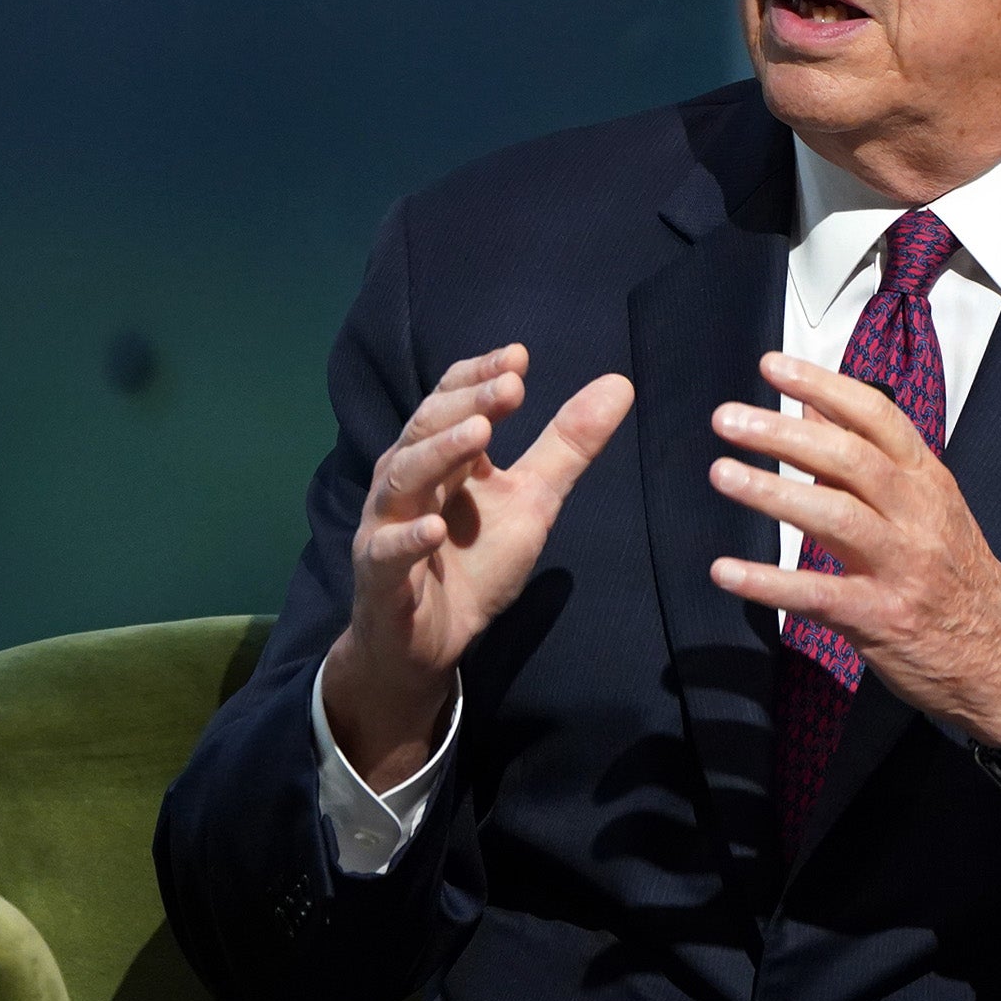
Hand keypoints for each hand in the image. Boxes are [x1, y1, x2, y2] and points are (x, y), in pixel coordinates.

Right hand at [322, 345, 634, 792]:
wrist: (427, 642)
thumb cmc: (473, 564)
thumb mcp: (532, 501)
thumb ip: (568, 446)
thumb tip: (620, 384)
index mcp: (439, 456)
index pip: (450, 400)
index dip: (479, 377)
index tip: (519, 358)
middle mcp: (406, 480)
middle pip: (428, 429)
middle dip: (468, 404)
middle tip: (511, 385)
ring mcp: (387, 526)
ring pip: (404, 479)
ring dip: (440, 454)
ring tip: (480, 434)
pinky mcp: (380, 576)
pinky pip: (388, 553)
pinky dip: (409, 539)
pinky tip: (435, 527)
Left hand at [704, 353, 1000, 817]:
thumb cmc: (958, 577)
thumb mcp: (926, 505)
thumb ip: (867, 456)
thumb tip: (811, 404)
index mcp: (928, 481)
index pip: (876, 417)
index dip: (823, 385)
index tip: (773, 366)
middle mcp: (918, 515)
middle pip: (849, 458)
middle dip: (784, 434)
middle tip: (728, 418)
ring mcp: (902, 566)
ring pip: (835, 516)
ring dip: (773, 492)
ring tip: (722, 473)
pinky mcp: (882, 618)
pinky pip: (818, 594)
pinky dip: (768, 582)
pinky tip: (725, 571)